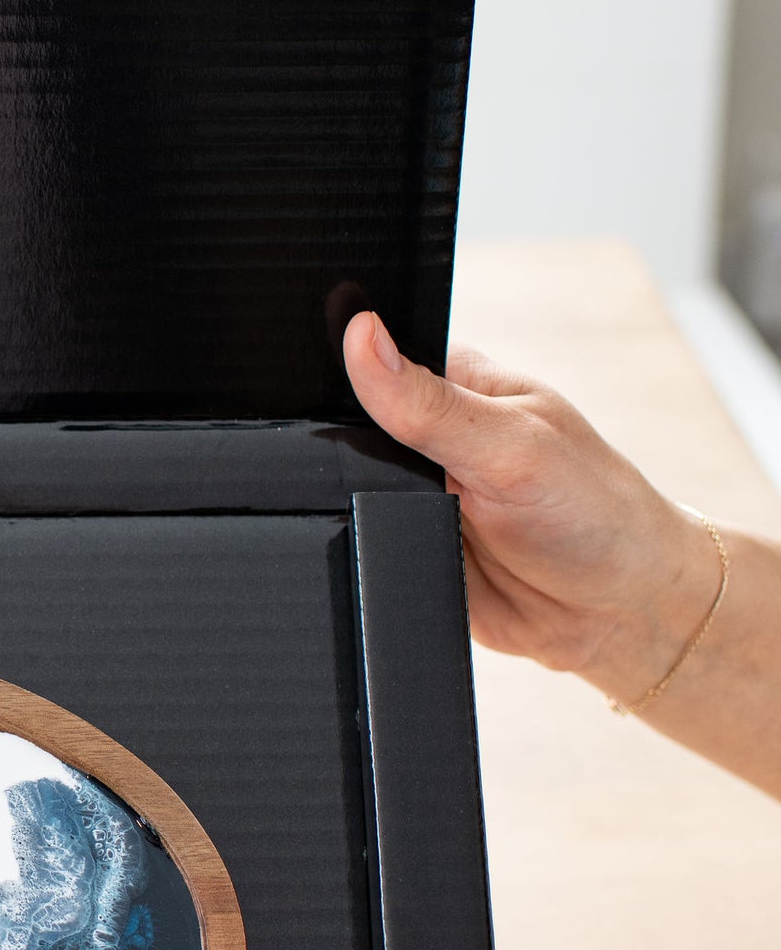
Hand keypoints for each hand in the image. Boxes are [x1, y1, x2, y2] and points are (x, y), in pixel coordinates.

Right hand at [342, 311, 723, 699]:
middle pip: (346, 426)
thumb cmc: (595, 513)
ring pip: (343, 487)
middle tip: (399, 472)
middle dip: (349, 449)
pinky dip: (364, 547)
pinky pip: (358, 541)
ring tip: (410, 515)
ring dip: (357, 503)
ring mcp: (414, 492)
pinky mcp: (405, 544)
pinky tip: (391, 549)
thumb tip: (361, 335)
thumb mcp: (512, 446)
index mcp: (454, 383)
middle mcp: (428, 434)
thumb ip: (430, 403)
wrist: (617, 614)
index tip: (331, 389)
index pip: (373, 354)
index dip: (346, 368)